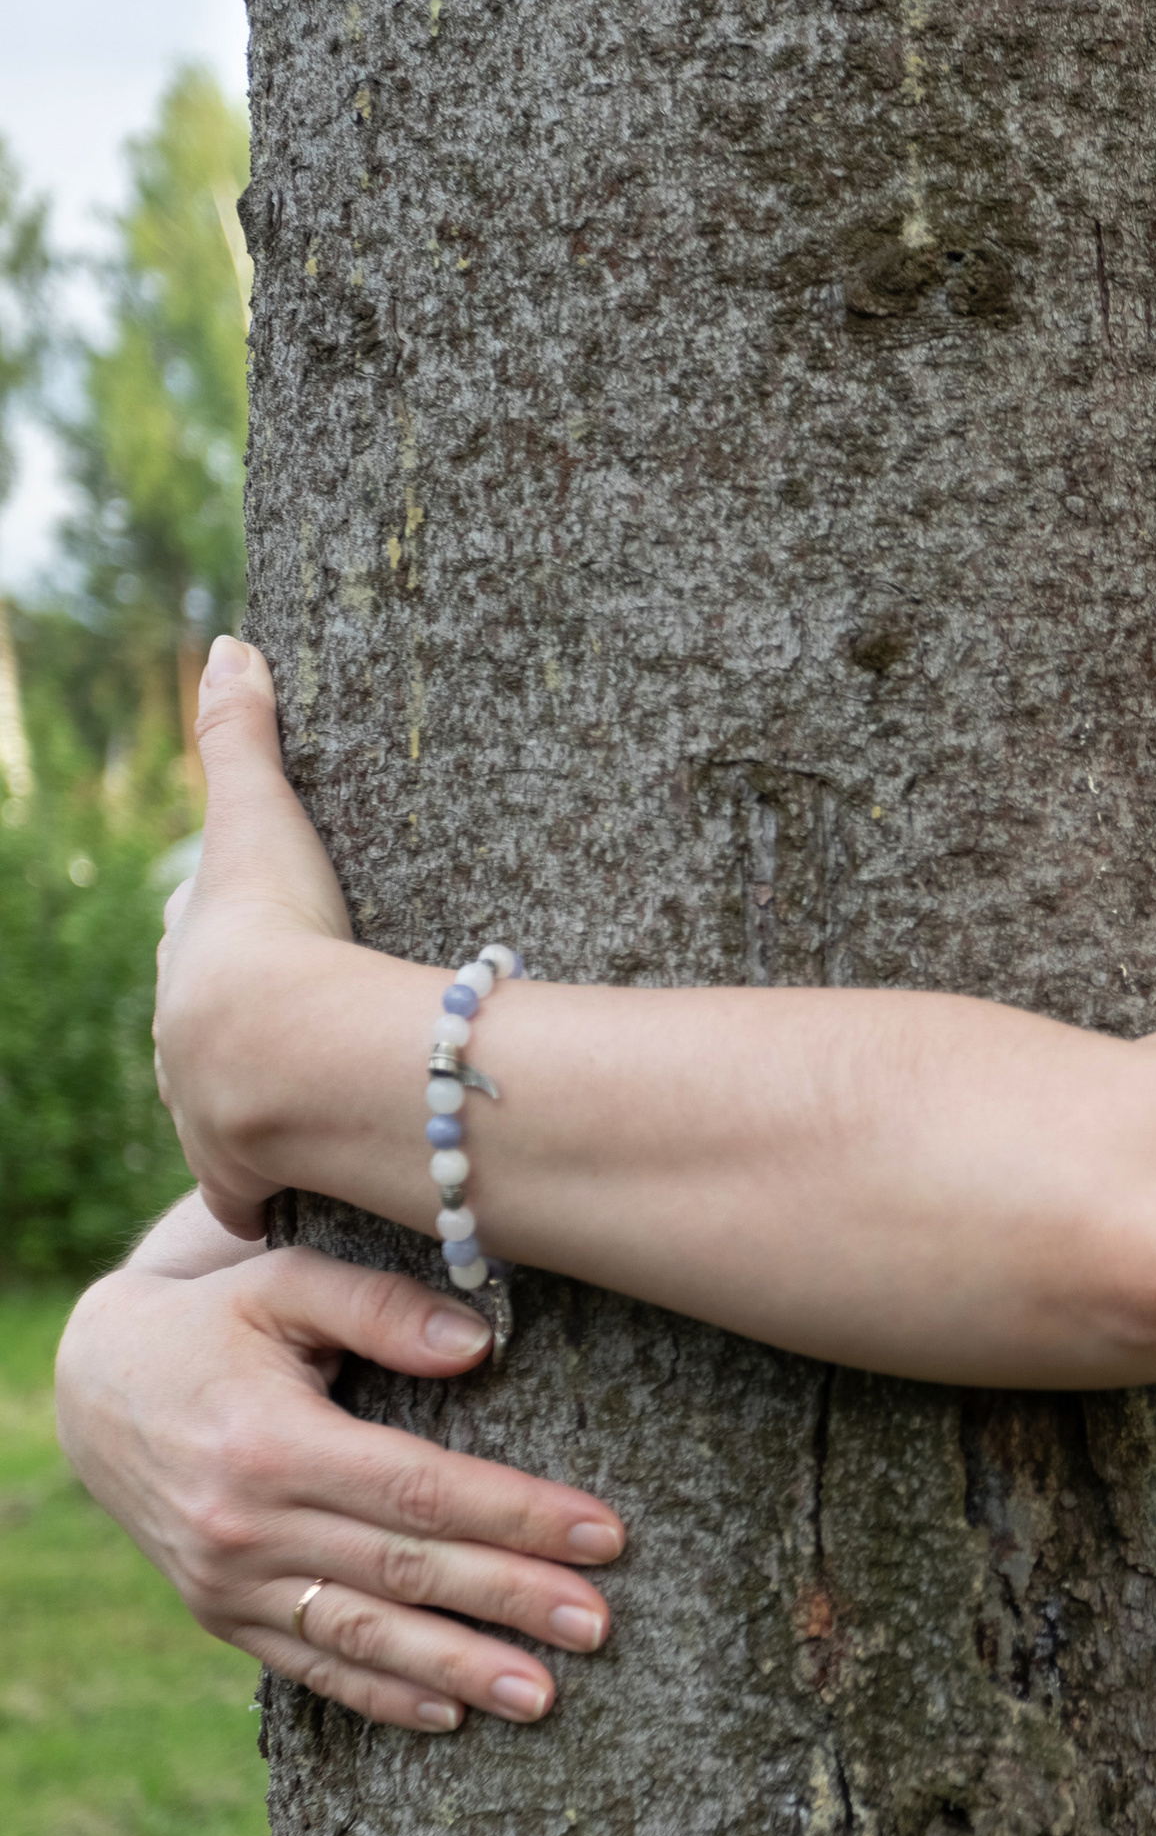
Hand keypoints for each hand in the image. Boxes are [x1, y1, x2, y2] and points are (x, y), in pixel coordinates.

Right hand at [57, 1242, 625, 1733]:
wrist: (94, 1392)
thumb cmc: (213, 1326)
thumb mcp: (283, 1284)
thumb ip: (380, 1308)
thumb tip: (478, 1346)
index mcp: (272, 1442)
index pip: (420, 1489)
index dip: (516, 1515)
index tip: (602, 1534)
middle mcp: (247, 1525)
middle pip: (406, 1570)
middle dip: (510, 1601)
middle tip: (599, 1625)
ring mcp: (227, 1583)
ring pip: (362, 1635)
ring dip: (457, 1670)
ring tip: (543, 1696)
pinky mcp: (219, 1616)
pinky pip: (309, 1666)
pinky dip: (380, 1695)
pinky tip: (450, 1717)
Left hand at [155, 638, 359, 1234]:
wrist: (280, 1052)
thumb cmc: (276, 930)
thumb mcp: (260, 819)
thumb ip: (243, 735)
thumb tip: (227, 645)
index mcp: (187, 956)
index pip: (195, 929)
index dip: (224, 922)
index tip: (257, 919)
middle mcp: (180, 1037)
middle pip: (199, 1020)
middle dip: (233, 1018)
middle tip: (288, 1012)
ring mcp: (205, 1110)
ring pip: (214, 1104)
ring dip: (246, 1104)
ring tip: (295, 1102)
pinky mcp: (239, 1171)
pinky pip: (245, 1185)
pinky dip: (262, 1186)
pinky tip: (291, 1190)